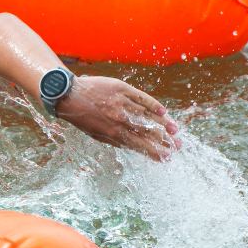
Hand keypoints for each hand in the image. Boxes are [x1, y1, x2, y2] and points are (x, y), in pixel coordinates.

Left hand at [55, 76, 178, 160]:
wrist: (70, 95)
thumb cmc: (84, 118)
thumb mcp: (98, 135)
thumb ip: (117, 141)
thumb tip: (134, 148)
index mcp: (114, 133)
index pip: (140, 145)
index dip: (154, 152)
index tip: (165, 158)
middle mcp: (120, 119)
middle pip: (148, 131)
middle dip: (164, 140)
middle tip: (177, 146)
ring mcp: (122, 103)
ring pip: (147, 115)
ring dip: (163, 123)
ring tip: (175, 130)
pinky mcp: (122, 89)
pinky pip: (141, 97)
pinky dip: (153, 104)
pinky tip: (163, 111)